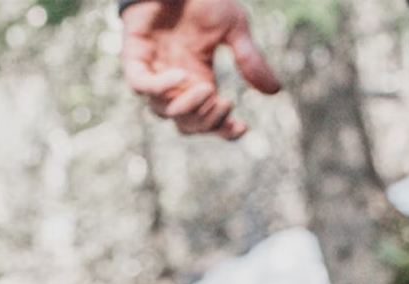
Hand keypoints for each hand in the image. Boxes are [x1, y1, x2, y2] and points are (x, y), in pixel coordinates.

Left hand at [121, 0, 280, 139]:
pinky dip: (160, 88)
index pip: (208, 121)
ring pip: (164, 112)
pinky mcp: (135, 55)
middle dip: (207, 121)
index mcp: (199, 81)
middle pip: (186, 125)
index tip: (242, 126)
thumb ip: (250, 60)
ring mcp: (154, 71)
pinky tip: (182, 76)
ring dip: (188, 108)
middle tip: (225, 102)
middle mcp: (176, 83)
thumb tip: (274, 91)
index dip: (224, 130)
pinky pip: (140, 86)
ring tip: (207, 89)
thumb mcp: (234, 28)